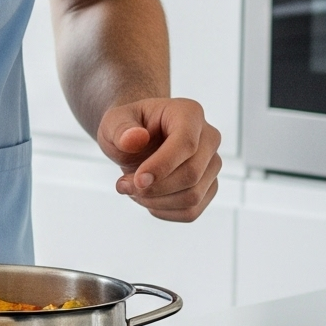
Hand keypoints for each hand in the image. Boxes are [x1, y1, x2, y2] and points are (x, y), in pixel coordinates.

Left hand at [98, 98, 221, 221]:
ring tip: (132, 190)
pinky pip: (191, 211)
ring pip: (193, 197)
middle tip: (123, 185)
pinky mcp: (209, 186)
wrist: (135, 140)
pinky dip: (163, 211)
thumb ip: (120, 129)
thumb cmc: (126, 128)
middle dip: (153, 188)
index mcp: (189, 113)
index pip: (186, 144)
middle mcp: (209, 137)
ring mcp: (212, 164)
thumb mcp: (114, 122)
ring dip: (155, 201)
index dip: (162, 166)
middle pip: (191, 174)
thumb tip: (135, 139)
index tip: (137, 180)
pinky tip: (146, 199)